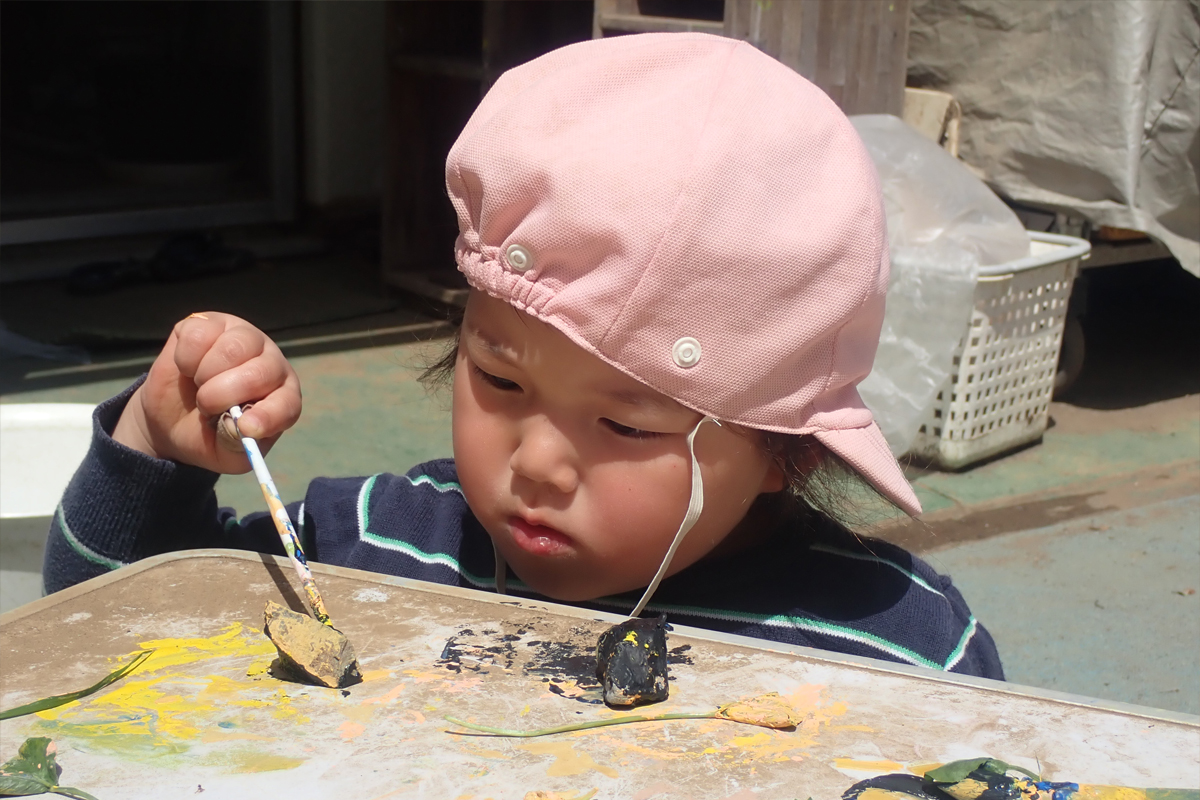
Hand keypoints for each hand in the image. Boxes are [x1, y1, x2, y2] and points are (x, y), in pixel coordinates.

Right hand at [112, 312, 300, 472]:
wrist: (170, 418)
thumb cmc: (208, 436)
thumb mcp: (225, 455)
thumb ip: (236, 445)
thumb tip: (239, 424)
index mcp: (282, 397)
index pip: (288, 402)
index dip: (269, 416)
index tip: (246, 428)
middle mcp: (269, 362)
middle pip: (259, 371)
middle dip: (225, 395)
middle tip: (205, 406)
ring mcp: (241, 336)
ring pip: (232, 348)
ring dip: (205, 375)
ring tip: (199, 385)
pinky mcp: (209, 322)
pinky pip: (199, 333)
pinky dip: (185, 357)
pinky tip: (187, 366)